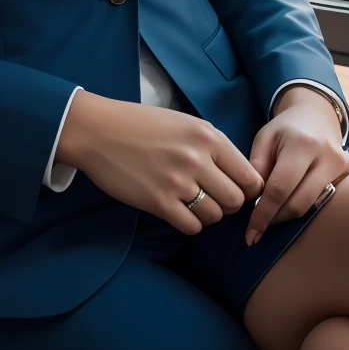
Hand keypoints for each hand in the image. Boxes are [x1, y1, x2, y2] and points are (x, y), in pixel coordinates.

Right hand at [55, 92, 264, 234]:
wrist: (98, 131)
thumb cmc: (141, 125)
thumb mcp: (184, 123)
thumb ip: (212, 145)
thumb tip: (240, 176)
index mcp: (207, 136)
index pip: (249, 177)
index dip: (247, 189)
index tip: (235, 190)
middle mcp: (196, 158)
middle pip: (236, 200)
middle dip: (228, 204)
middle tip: (212, 198)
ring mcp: (178, 181)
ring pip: (215, 216)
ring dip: (206, 214)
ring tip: (190, 202)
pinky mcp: (159, 202)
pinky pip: (192, 227)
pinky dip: (188, 223)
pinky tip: (176, 209)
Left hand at [245, 86, 348, 244]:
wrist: (316, 115)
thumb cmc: (285, 129)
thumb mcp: (264, 138)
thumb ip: (256, 166)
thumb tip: (251, 199)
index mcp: (302, 143)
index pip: (280, 188)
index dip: (263, 214)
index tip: (251, 234)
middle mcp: (327, 156)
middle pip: (298, 203)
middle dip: (275, 219)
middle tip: (257, 225)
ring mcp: (342, 166)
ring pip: (311, 207)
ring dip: (287, 215)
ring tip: (270, 214)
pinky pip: (322, 201)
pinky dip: (302, 206)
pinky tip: (289, 204)